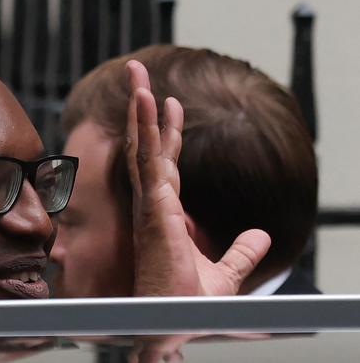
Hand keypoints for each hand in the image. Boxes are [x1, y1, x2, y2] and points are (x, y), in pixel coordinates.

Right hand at [123, 60, 270, 296]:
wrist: (174, 323)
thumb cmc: (187, 303)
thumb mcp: (226, 273)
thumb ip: (241, 253)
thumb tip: (262, 236)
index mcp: (165, 213)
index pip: (165, 164)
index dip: (168, 133)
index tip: (172, 103)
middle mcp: (152, 203)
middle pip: (147, 146)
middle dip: (143, 109)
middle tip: (138, 75)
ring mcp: (150, 202)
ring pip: (143, 145)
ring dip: (140, 107)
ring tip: (137, 75)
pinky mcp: (154, 205)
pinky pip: (148, 157)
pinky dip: (146, 126)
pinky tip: (147, 99)